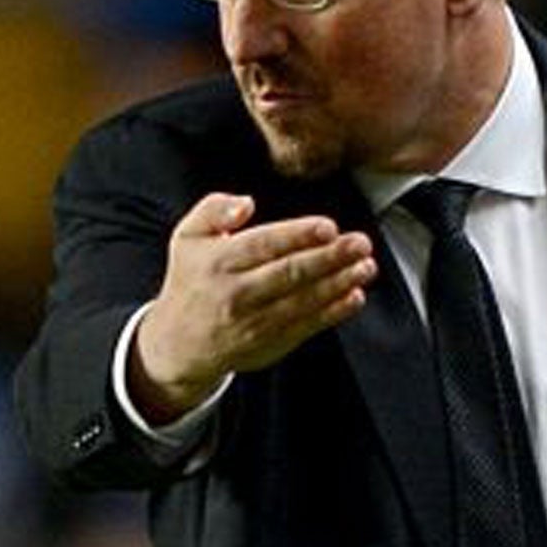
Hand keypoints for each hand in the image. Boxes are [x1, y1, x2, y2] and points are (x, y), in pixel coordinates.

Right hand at [130, 193, 377, 422]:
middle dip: (329, 258)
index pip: (263, 245)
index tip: (328, 226)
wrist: (180, 343)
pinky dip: (334, 312)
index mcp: (217, 262)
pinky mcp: (271, 343)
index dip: (298, 236)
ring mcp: (255, 322)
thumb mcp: (187, 237)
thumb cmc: (192, 280)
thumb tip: (246, 203)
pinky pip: (307, 326)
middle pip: (289, 274)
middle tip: (360, 243)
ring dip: (340, 283)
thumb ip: (214, 210)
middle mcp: (237, 294)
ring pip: (303, 301)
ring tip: (366, 267)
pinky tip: (355, 296)